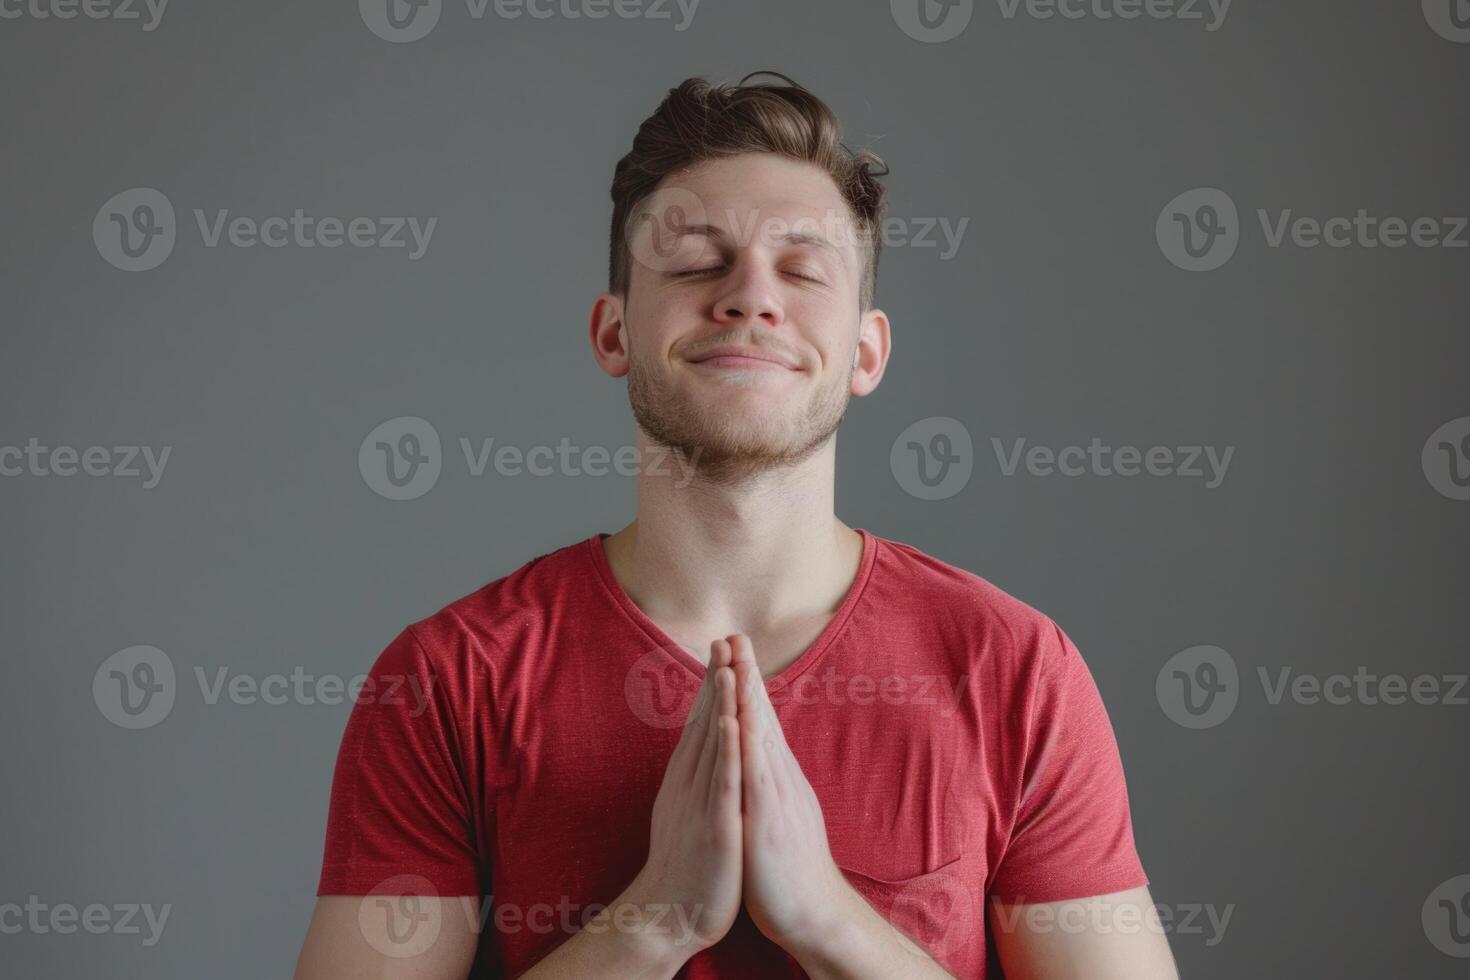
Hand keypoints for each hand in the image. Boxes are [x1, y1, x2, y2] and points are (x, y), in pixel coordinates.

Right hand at [621, 638, 743, 960]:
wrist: (669, 916)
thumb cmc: (684, 864)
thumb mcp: (687, 810)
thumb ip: (695, 779)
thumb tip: (702, 751)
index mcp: (688, 780)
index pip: (702, 722)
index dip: (713, 684)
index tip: (723, 648)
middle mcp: (690, 784)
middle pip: (705, 722)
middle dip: (718, 679)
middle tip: (725, 637)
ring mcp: (701, 804)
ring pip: (713, 745)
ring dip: (720, 704)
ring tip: (728, 665)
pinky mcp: (715, 828)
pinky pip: (722, 784)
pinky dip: (727, 751)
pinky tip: (731, 723)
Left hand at [724, 634, 859, 957]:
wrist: (814, 914)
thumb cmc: (789, 870)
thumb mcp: (775, 815)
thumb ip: (767, 785)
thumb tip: (758, 759)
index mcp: (775, 778)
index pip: (759, 721)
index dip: (746, 684)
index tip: (733, 650)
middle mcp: (779, 779)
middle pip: (761, 717)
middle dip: (747, 674)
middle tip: (734, 634)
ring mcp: (775, 797)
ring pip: (759, 736)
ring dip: (746, 697)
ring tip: (736, 660)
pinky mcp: (768, 821)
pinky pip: (755, 776)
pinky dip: (746, 745)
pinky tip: (737, 720)